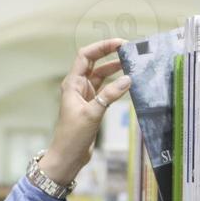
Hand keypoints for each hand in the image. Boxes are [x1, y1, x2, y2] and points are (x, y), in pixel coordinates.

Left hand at [38, 38, 131, 185]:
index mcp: (72, 84)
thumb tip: (128, 79)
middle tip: (129, 50)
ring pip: (101, 76)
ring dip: (114, 69)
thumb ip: (110, 96)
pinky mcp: (92, 106)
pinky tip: (127, 82)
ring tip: (131, 63)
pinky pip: (105, 89)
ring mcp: (85, 96)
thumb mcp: (92, 113)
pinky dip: (115, 84)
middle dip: (109, 54)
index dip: (101, 47)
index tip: (119, 44)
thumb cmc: (73, 135)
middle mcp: (78, 86)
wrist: (68, 156)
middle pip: (94, 63)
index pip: (86, 56)